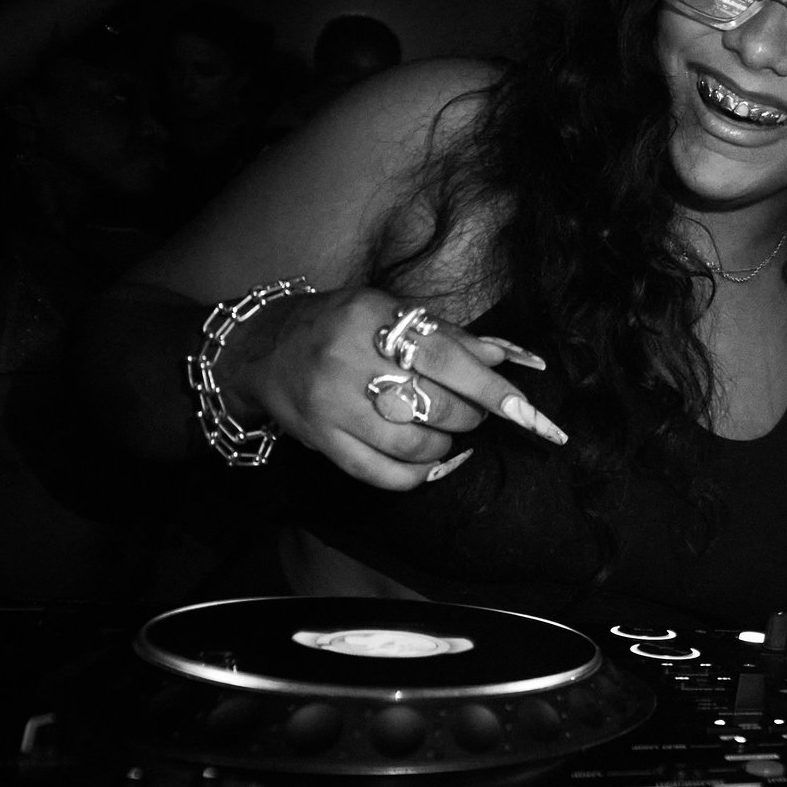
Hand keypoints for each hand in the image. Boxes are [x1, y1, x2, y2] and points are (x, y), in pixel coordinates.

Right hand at [218, 287, 560, 490]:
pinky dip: (416, 475)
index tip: (523, 408)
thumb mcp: (387, 310)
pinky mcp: (322, 441)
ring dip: (444, 445)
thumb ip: (446, 334)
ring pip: (412, 444)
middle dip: (468, 415)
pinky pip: (381, 474)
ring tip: (445, 432)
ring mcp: (333, 406)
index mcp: (372, 319)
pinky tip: (427, 463)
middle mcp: (349, 361)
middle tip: (473, 411)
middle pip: (434, 404)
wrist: (263, 349)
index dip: (490, 387)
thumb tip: (502, 359)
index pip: (447, 357)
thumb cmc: (339, 326)